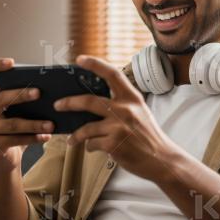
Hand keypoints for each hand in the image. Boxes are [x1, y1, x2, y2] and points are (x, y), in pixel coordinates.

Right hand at [0, 58, 54, 172]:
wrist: (4, 158)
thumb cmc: (16, 130)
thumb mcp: (19, 113)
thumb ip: (27, 102)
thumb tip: (53, 91)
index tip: (11, 62)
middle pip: (2, 98)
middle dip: (21, 95)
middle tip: (39, 93)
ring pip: (13, 123)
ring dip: (34, 123)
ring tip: (51, 124)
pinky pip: (16, 140)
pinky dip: (33, 138)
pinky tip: (46, 137)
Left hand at [53, 55, 177, 181]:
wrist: (161, 159)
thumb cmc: (148, 135)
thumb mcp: (139, 112)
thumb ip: (121, 104)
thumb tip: (93, 101)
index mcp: (132, 98)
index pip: (112, 74)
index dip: (95, 64)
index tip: (80, 59)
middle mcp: (125, 109)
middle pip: (89, 101)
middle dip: (69, 103)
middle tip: (58, 105)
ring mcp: (119, 127)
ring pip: (86, 128)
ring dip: (75, 136)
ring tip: (71, 140)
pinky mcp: (114, 144)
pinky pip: (91, 143)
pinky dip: (89, 147)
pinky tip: (91, 149)